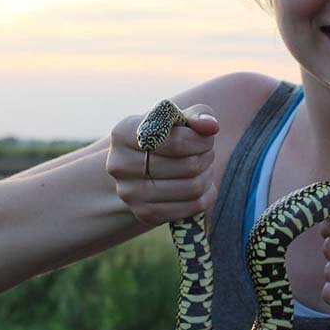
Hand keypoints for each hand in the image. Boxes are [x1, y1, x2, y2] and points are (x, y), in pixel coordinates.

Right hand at [106, 104, 218, 225]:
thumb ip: (197, 115)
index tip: (205, 136)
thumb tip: (211, 126)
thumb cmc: (166, 136)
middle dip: (206, 156)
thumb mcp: (178, 119)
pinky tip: (201, 184)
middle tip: (206, 152)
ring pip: (193, 187)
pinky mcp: (145, 214)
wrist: (143, 169)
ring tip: (204, 167)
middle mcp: (119, 165)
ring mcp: (130, 193)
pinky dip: (206, 194)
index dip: (200, 140)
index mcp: (123, 133)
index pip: (177, 141)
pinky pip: (193, 206)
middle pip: (188, 165)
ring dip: (208, 175)